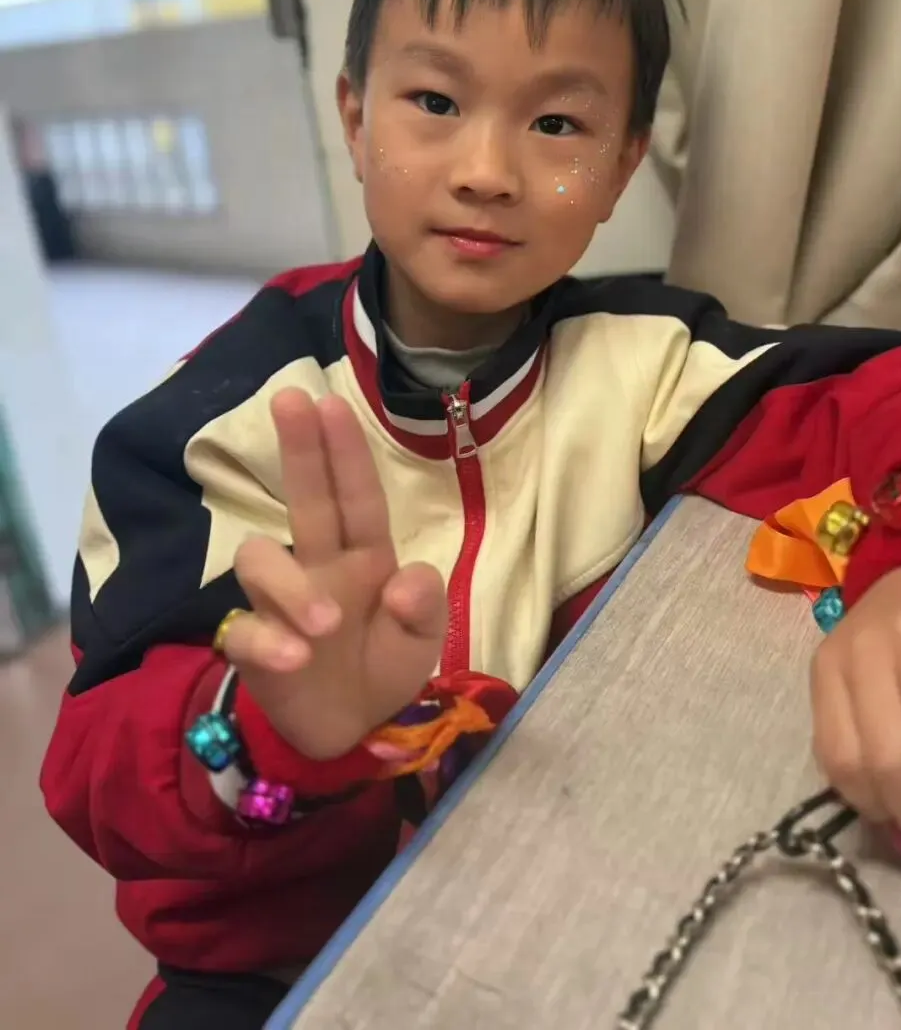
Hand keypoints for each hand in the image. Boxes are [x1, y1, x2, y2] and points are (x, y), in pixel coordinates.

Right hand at [222, 389, 446, 760]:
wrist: (348, 731)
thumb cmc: (385, 665)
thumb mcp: (423, 640)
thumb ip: (425, 606)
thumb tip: (405, 579)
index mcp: (366, 556)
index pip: (356, 496)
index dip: (345, 452)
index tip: (331, 403)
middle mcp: (319, 566)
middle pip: (305, 498)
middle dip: (299, 448)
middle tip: (290, 399)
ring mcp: (281, 602)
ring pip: (260, 558)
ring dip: (291, 588)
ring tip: (325, 626)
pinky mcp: (253, 645)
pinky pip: (245, 629)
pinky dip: (268, 641)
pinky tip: (294, 658)